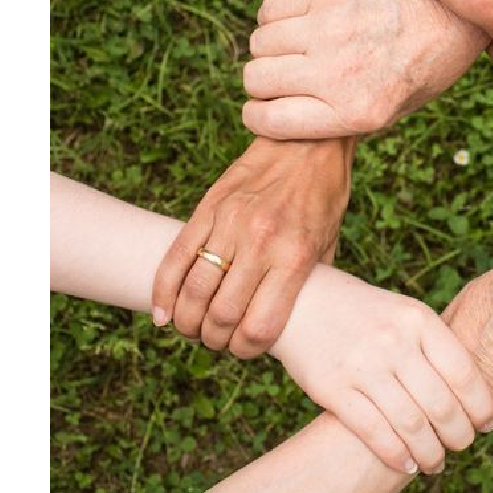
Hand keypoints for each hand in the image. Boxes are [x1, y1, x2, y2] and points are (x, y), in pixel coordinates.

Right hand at [151, 137, 352, 357]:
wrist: (308, 141)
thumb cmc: (324, 197)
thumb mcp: (329, 243)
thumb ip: (309, 283)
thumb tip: (294, 322)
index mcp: (295, 257)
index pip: (259, 327)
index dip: (246, 351)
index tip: (245, 350)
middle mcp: (261, 243)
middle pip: (221, 315)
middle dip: (215, 340)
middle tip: (217, 341)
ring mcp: (230, 224)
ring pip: (193, 290)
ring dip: (187, 321)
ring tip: (192, 328)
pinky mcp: (208, 208)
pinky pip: (176, 257)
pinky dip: (163, 291)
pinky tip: (163, 312)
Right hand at [241, 0, 489, 139]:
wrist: (455, 12)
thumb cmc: (423, 67)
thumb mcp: (392, 112)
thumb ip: (341, 119)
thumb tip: (285, 120)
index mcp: (355, 113)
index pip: (269, 121)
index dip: (258, 116)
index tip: (263, 109)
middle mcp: (339, 73)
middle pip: (257, 79)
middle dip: (261, 82)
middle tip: (281, 77)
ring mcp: (332, 29)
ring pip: (260, 42)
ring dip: (269, 48)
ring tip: (293, 47)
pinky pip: (271, 8)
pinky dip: (274, 17)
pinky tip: (297, 21)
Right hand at [276, 267, 492, 474]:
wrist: (301, 300)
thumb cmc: (364, 312)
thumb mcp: (403, 313)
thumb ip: (433, 345)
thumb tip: (471, 393)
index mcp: (418, 319)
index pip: (463, 373)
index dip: (480, 406)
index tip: (486, 424)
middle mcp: (394, 341)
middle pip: (441, 405)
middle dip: (459, 435)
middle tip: (462, 446)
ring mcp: (363, 366)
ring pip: (411, 425)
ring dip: (431, 453)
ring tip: (436, 463)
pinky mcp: (333, 388)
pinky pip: (374, 432)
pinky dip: (396, 455)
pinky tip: (407, 464)